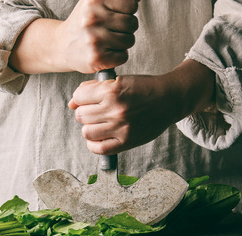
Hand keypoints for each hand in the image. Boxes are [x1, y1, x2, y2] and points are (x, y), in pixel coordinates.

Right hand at [9, 0, 138, 73]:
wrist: (62, 45)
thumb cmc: (84, 23)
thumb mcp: (95, 2)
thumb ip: (116, 0)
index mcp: (94, 0)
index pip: (131, 4)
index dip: (127, 11)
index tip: (116, 14)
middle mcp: (92, 18)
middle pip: (132, 23)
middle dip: (126, 28)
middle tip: (110, 30)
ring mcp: (94, 39)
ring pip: (129, 40)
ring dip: (122, 43)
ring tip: (107, 41)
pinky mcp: (96, 58)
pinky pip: (123, 56)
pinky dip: (117, 57)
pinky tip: (105, 52)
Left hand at [68, 59, 215, 154]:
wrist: (169, 99)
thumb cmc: (144, 88)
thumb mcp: (119, 81)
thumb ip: (93, 89)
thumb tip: (72, 103)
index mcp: (112, 90)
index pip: (79, 96)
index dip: (81, 97)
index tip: (88, 99)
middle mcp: (115, 110)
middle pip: (81, 115)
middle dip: (85, 112)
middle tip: (96, 111)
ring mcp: (120, 127)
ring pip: (86, 131)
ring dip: (89, 127)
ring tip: (99, 124)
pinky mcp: (126, 142)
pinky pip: (99, 148)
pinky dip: (94, 144)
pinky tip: (99, 137)